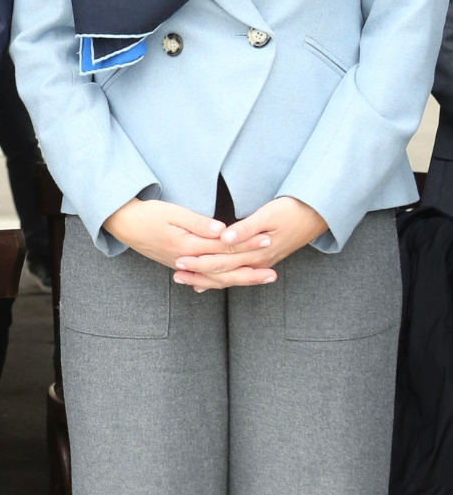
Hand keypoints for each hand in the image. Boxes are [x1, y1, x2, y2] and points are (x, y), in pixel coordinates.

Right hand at [104, 197, 257, 270]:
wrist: (123, 224)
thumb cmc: (147, 214)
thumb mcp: (173, 213)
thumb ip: (198, 223)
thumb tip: (223, 230)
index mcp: (187, 246)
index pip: (224, 248)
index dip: (246, 245)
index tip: (267, 241)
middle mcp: (186, 261)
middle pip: (223, 270)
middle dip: (250, 272)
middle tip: (273, 275)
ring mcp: (181, 266)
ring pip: (214, 278)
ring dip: (238, 279)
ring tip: (259, 280)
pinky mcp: (178, 265)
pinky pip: (203, 279)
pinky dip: (218, 282)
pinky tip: (229, 283)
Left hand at [173, 196, 327, 291]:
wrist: (317, 215)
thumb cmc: (293, 210)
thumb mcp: (269, 215)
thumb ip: (246, 228)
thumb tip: (225, 238)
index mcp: (256, 251)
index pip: (222, 260)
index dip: (200, 261)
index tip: (180, 260)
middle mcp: (258, 261)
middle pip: (223, 272)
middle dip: (199, 274)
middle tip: (176, 274)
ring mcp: (261, 263)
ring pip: (229, 277)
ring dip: (208, 280)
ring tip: (187, 281)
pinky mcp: (263, 260)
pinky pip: (238, 274)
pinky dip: (222, 279)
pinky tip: (209, 284)